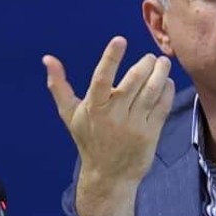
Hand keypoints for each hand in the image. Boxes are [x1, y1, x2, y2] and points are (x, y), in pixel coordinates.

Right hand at [43, 37, 174, 215]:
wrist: (109, 176)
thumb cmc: (89, 140)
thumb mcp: (70, 115)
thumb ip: (59, 86)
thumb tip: (47, 59)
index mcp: (93, 108)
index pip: (102, 78)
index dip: (111, 58)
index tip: (120, 40)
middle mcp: (114, 116)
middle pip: (133, 82)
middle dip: (145, 64)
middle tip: (150, 57)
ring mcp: (134, 125)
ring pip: (152, 92)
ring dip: (161, 73)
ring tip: (163, 63)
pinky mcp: (151, 134)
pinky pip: (163, 106)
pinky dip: (168, 90)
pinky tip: (167, 82)